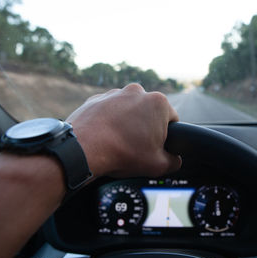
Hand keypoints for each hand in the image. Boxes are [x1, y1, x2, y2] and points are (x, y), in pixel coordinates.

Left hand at [67, 83, 181, 177]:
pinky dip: (109, 122)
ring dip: (128, 124)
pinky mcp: (96, 99)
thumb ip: (174, 161)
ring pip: (129, 111)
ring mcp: (115, 93)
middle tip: (138, 147)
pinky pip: (109, 111)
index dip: (167, 137)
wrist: (82, 150)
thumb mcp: (159, 165)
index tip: (157, 147)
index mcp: (158, 103)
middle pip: (149, 113)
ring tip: (120, 143)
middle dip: (146, 128)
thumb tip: (174, 159)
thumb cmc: (121, 153)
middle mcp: (137, 92)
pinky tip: (106, 138)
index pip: (173, 120)